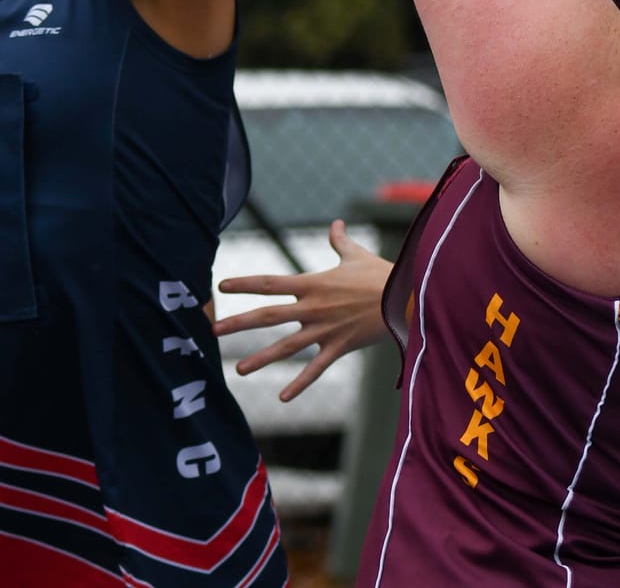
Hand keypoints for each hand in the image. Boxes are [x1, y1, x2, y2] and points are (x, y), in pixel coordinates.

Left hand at [212, 220, 392, 401]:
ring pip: (286, 346)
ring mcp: (325, 329)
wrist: (406, 298)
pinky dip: (300, 383)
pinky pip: (316, 368)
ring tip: (238, 369)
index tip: (222, 285)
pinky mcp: (339, 346)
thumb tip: (335, 224)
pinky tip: (283, 396)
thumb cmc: (382, 274)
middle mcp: (313, 307)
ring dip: (261, 358)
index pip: (270, 282)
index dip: (245, 283)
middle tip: (213, 331)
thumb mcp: (357, 256)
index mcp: (313, 283)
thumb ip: (339, 242)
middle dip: (239, 323)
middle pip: (268, 316)